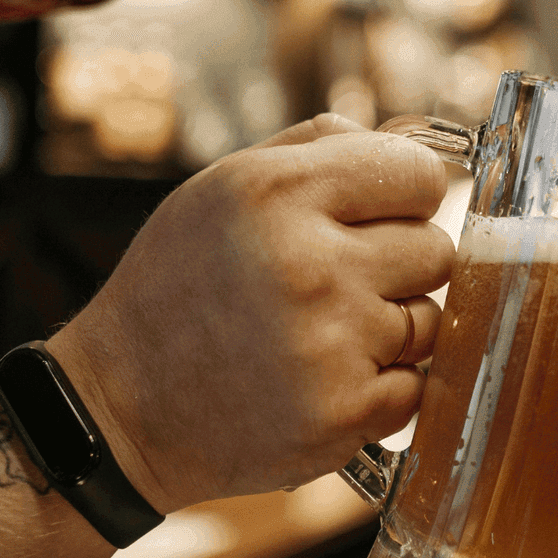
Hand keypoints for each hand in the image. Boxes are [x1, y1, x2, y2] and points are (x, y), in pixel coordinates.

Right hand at [46, 114, 452, 510]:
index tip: (382, 213)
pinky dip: (378, 388)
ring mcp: (329, 345)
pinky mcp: (342, 414)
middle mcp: (307, 264)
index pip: (418, 174)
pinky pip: (413, 385)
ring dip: (390, 329)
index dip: (405, 194)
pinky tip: (321, 380)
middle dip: (399, 264)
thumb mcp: (223, 187)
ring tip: (321, 334)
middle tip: (339, 282)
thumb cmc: (179, 286)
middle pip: (435, 249)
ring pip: (429, 320)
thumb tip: (411, 144)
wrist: (122, 408)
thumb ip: (319, 149)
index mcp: (276, 192)